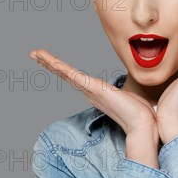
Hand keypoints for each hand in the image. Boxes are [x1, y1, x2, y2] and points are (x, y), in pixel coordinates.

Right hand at [28, 49, 156, 137]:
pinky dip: (59, 67)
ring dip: (49, 62)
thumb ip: (124, 92)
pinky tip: (49, 60)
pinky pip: (72, 75)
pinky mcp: (93, 88)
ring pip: (65, 73)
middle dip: (49, 64)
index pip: (74, 77)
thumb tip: (131, 90)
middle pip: (65, 74)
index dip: (61, 70)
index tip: (50, 62)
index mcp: (95, 92)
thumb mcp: (128, 96)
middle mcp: (89, 92)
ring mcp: (90, 91)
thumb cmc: (139, 112)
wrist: (143, 123)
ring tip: (35, 54)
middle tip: (34, 55)